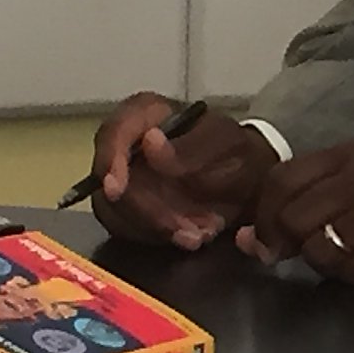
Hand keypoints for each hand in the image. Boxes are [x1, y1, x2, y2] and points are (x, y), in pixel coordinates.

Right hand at [89, 92, 276, 249]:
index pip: (112, 132)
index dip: (109, 160)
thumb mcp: (222, 142)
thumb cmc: (231, 149)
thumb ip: (189, 145)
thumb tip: (149, 142)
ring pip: (116, 211)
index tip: (115, 189)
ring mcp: (123, 179)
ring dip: (157, 228)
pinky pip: (129, 229)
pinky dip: (159, 238)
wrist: (245, 180)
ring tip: (199, 234)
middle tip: (185, 227)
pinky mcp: (128, 209)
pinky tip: (192, 236)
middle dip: (145, 210)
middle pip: (108, 180)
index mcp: (144, 114)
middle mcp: (125, 146)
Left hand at [236, 140, 353, 293]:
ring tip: (353, 259)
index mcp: (350, 154)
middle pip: (289, 208)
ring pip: (312, 240)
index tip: (264, 239)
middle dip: (285, 241)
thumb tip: (248, 240)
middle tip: (297, 257)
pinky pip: (342, 264)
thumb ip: (308, 210)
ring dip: (324, 262)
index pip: (281, 176)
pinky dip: (352, 274)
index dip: (264, 213)